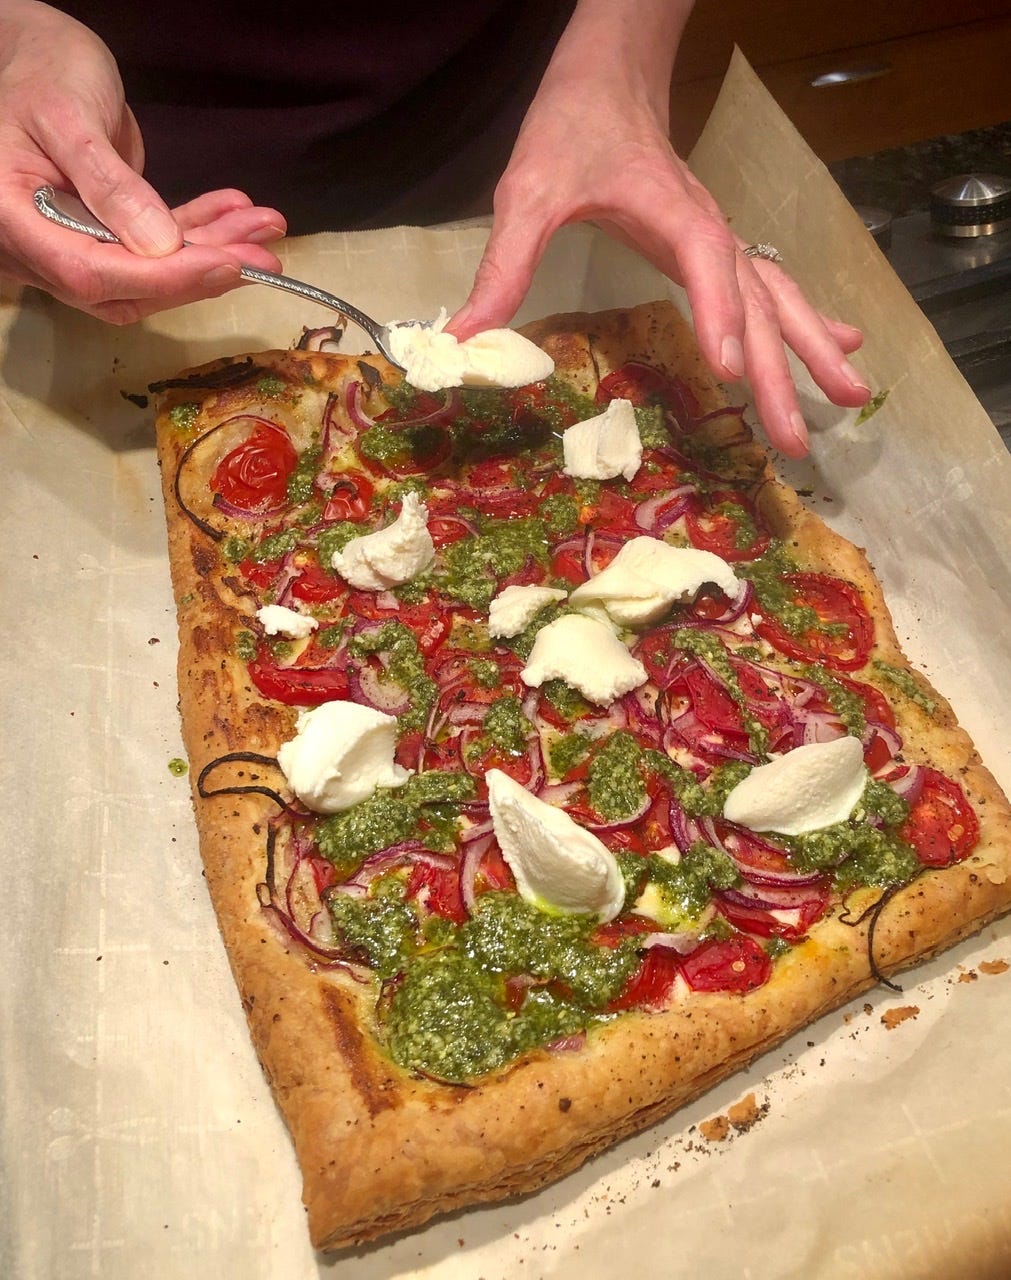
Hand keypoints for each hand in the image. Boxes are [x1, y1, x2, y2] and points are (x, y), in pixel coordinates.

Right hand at [0, 1, 286, 321]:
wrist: (33, 55)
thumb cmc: (39, 72)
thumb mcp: (69, 116)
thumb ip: (108, 184)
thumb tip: (159, 246)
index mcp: (13, 220)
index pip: (90, 272)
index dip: (161, 277)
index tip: (224, 264)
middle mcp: (38, 248)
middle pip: (126, 286)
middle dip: (201, 273)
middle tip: (264, 255)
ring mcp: (70, 247)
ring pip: (148, 274)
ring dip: (212, 253)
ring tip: (264, 227)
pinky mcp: (101, 237)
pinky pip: (153, 250)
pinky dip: (199, 234)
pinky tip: (236, 214)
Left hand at [447, 0, 868, 457]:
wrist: (609, 80)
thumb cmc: (572, 129)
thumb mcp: (528, 191)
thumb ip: (504, 263)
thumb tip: (464, 337)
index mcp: (670, 210)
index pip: (706, 261)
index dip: (720, 313)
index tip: (732, 369)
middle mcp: (708, 229)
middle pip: (757, 300)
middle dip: (783, 369)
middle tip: (799, 437)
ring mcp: (720, 239)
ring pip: (778, 297)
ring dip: (811, 350)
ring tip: (850, 400)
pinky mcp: (717, 247)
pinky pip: (772, 286)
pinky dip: (808, 317)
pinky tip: (841, 343)